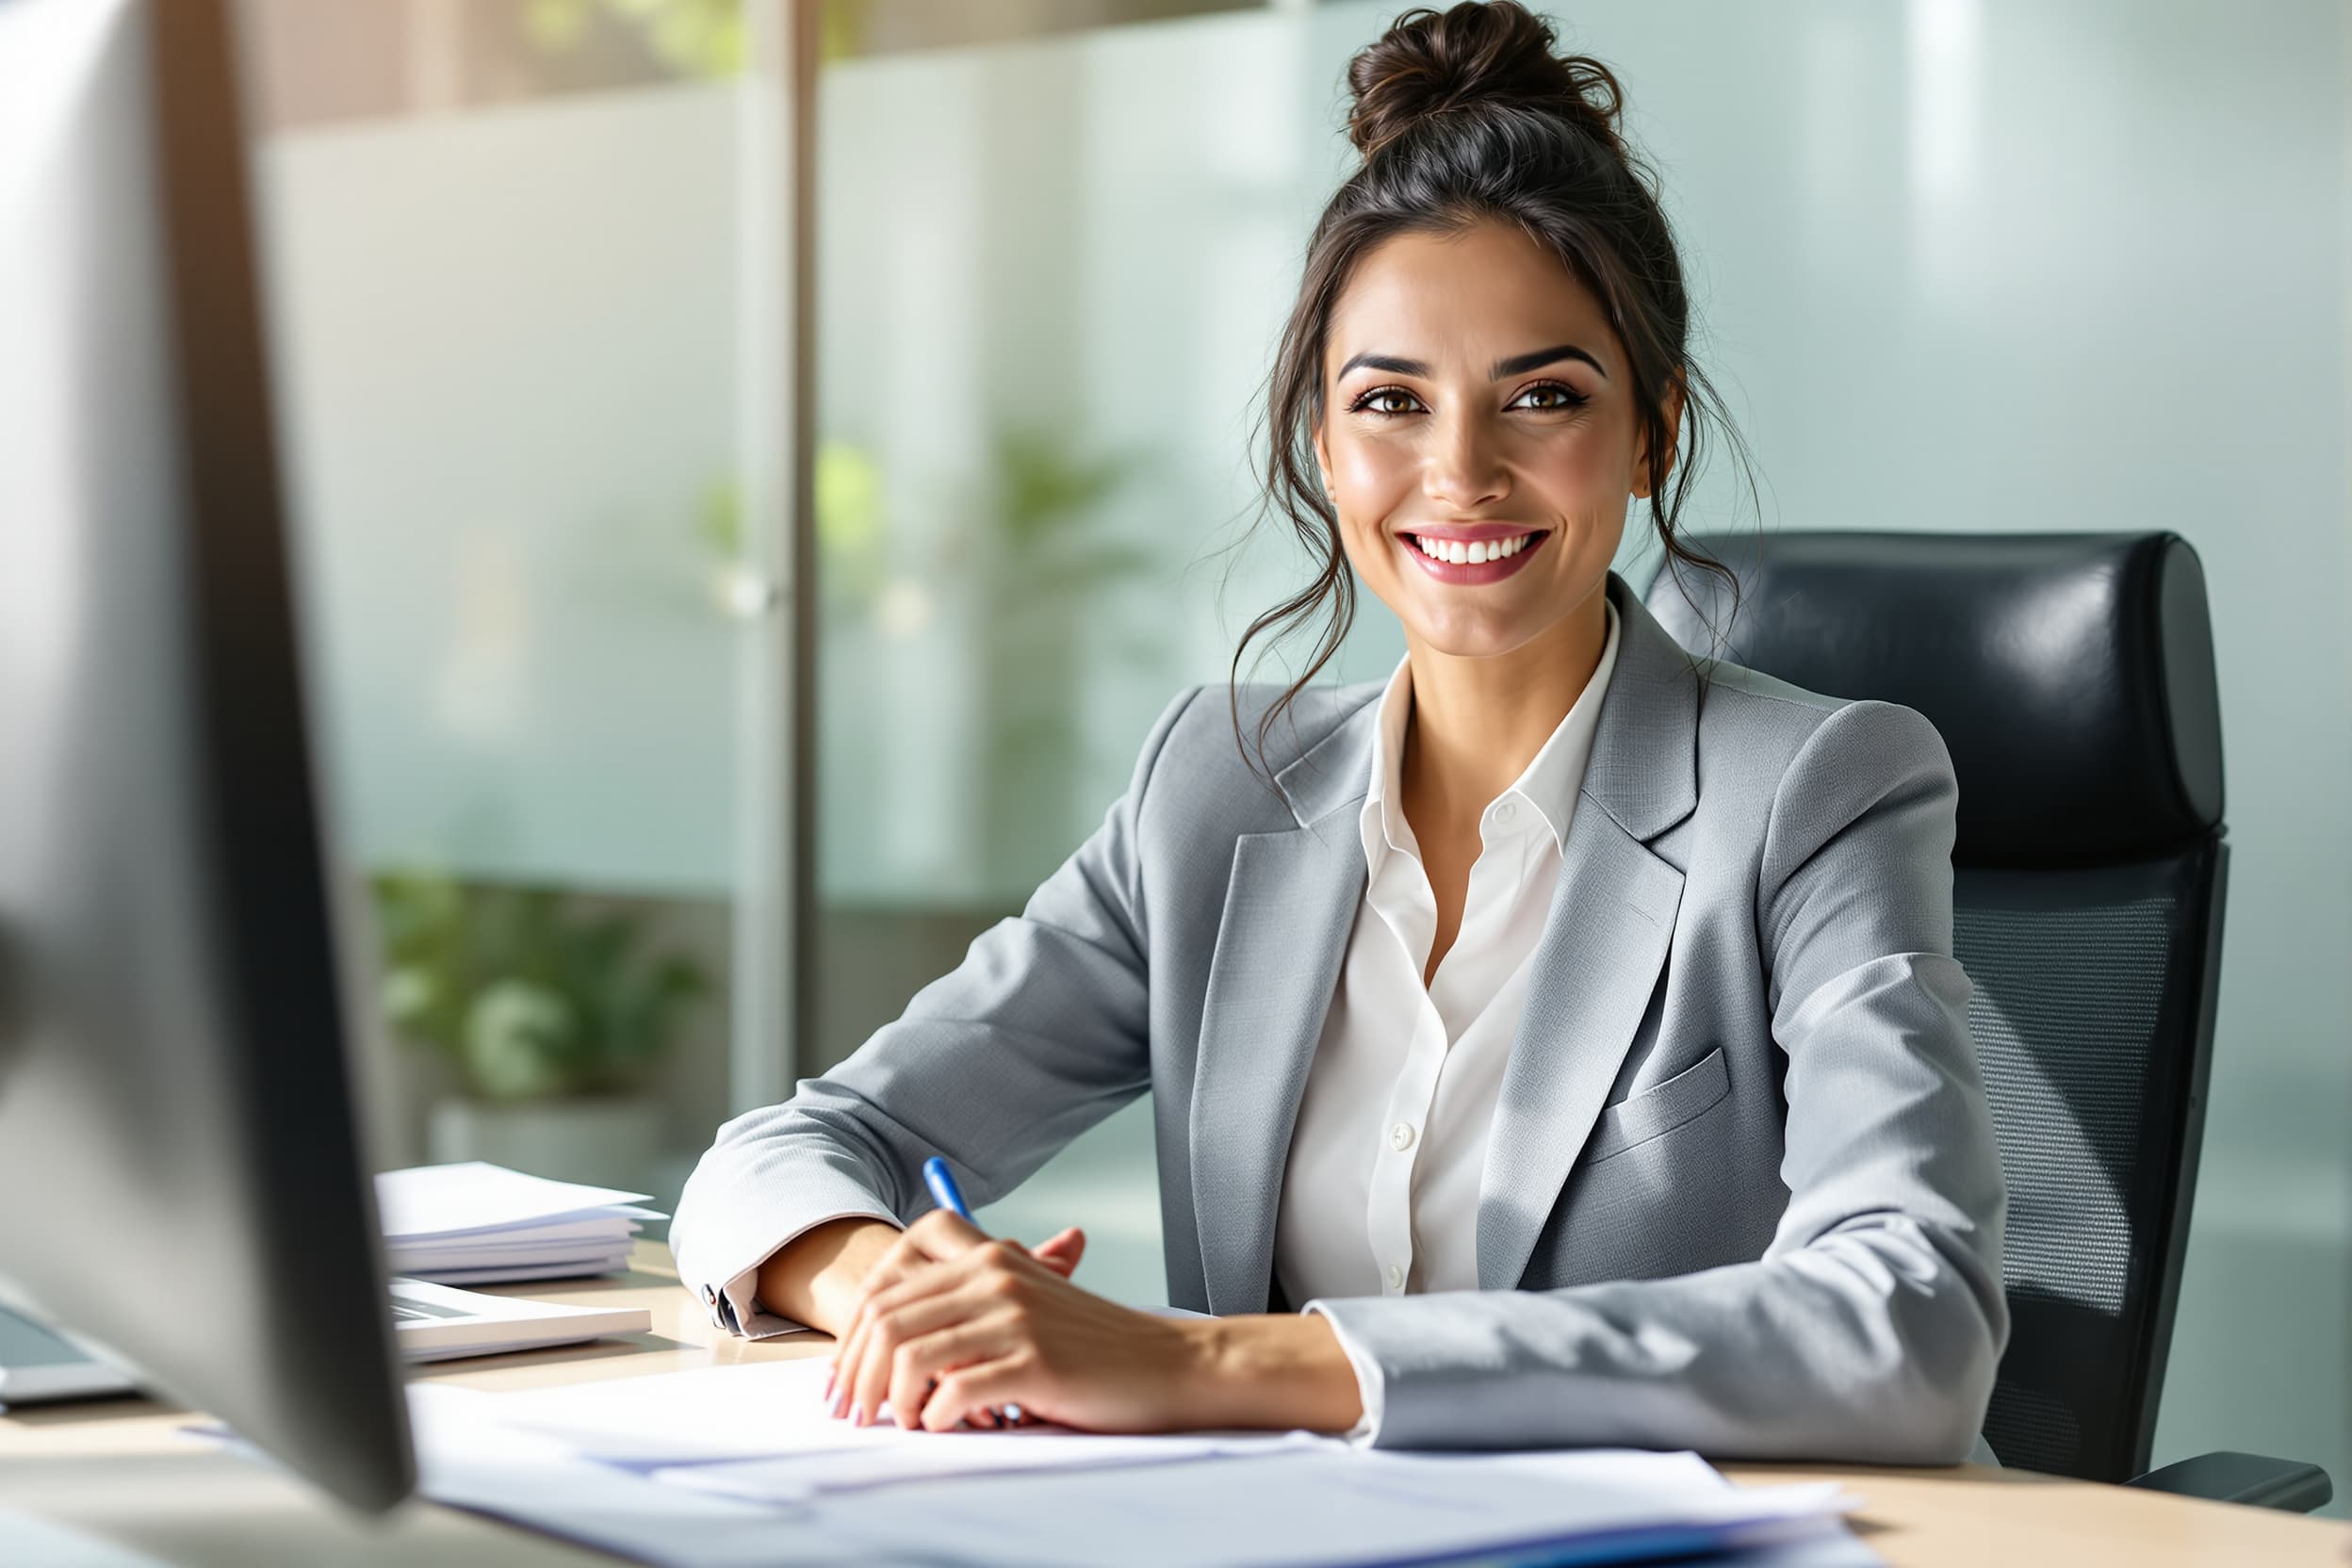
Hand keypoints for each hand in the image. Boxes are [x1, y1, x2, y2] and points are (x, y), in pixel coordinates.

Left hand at [826, 1208, 1210, 1433]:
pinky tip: (945, 1427)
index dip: (853, 1339)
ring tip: (902, 1424)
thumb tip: (896, 1340)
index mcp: (989, 1257)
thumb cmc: (1096, 1346)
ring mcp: (1014, 1317)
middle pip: (886, 1320)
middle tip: (855, 1415)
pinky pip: (953, 1391)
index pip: (887, 1288)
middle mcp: (995, 1276)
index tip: (845, 1379)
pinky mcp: (1034, 1361)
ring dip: (892, 1402)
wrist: (1169, 1364)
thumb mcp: (1031, 1303)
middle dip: (857, 1375)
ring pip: (909, 1355)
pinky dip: (936, 1418)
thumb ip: (971, 1303)